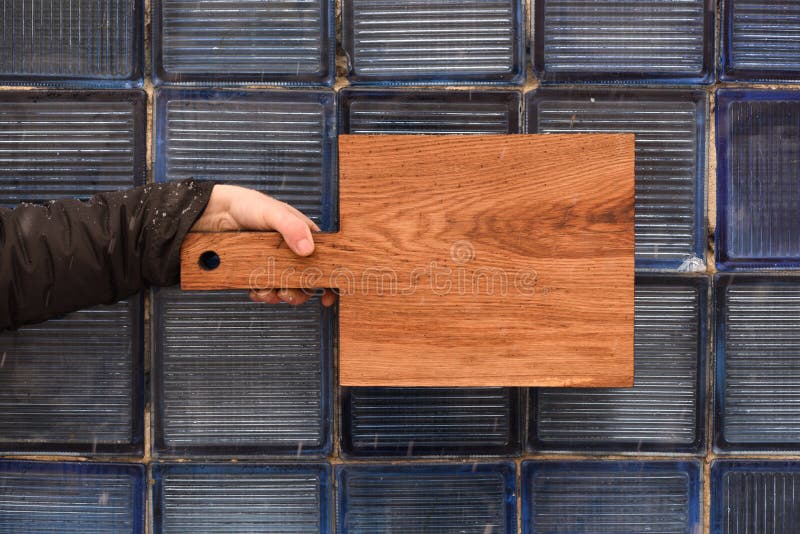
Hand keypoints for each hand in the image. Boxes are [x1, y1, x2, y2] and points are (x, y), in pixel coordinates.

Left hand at [192, 184, 335, 306]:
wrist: (213, 213)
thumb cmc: (247, 205)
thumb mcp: (271, 212)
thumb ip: (291, 227)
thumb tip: (308, 249)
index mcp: (303, 234)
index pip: (324, 258)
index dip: (329, 278)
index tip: (327, 296)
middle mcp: (292, 251)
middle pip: (306, 280)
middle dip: (299, 292)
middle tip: (287, 294)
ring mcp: (274, 263)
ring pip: (286, 287)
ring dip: (278, 295)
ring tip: (266, 292)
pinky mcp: (258, 271)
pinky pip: (265, 289)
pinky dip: (262, 293)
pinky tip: (254, 289)